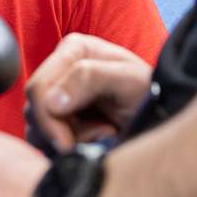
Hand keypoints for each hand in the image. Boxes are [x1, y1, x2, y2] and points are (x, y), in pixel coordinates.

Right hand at [24, 34, 153, 152]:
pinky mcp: (60, 118)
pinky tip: (97, 137)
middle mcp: (60, 69)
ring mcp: (58, 94)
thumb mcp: (128, 80)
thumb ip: (90, 79)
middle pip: (34, 110)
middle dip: (61, 131)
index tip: (66, 144)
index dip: (47, 119)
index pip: (38, 88)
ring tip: (105, 132)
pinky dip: (70, 145)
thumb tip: (51, 101)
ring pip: (37, 128)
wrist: (162, 111)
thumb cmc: (151, 91)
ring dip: (69, 139)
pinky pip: (47, 140)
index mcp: (72, 50)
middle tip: (101, 134)